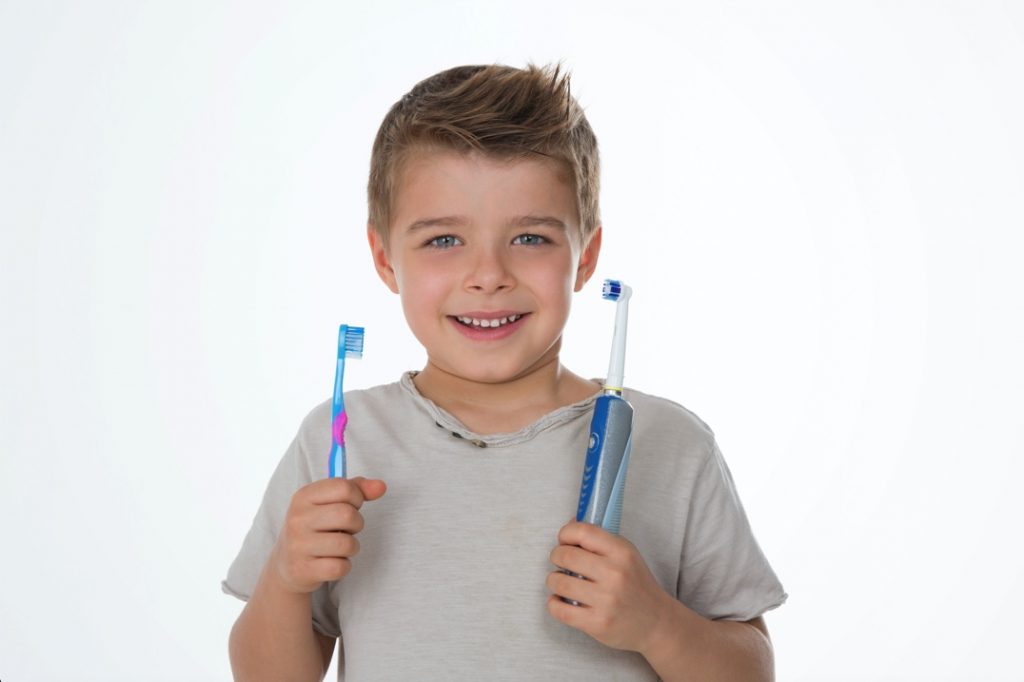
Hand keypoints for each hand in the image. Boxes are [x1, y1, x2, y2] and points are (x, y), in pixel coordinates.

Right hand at [269, 476, 386, 593]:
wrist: (287, 563)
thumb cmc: (316, 526)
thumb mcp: (329, 502)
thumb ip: (357, 489)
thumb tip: (381, 486)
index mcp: (303, 496)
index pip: (343, 487)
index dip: (357, 497)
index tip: (351, 505)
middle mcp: (297, 519)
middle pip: (348, 515)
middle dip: (357, 523)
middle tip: (347, 529)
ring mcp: (298, 545)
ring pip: (347, 544)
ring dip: (351, 546)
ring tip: (339, 546)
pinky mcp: (303, 569)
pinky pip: (341, 567)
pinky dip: (343, 566)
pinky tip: (331, 561)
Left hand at [546, 520, 676, 653]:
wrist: (657, 622)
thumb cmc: (637, 585)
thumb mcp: (627, 555)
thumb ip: (599, 540)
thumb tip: (570, 525)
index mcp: (622, 552)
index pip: (582, 531)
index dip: (565, 534)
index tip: (564, 541)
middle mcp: (614, 574)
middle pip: (565, 556)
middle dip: (556, 556)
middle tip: (560, 562)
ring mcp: (606, 600)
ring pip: (559, 582)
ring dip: (553, 580)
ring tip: (561, 582)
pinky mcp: (597, 623)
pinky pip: (560, 609)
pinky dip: (554, 603)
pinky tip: (561, 600)